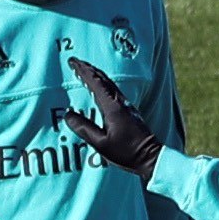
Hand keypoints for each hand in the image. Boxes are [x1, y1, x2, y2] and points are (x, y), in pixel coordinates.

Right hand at [64, 57, 162, 176]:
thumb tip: (68, 115)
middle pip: (104, 79)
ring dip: (97, 76)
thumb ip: (84, 128)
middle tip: (76, 62)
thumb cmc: (127, 152)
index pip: (96, 83)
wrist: (150, 157)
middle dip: (89, 69)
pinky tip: (100, 90)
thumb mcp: (101, 144)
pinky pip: (114, 92)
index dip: (83, 71)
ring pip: (110, 84)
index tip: (72, 62)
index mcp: (112, 107)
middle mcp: (120, 103)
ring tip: (85, 72)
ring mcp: (126, 106)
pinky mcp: (129, 112)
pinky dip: (103, 85)